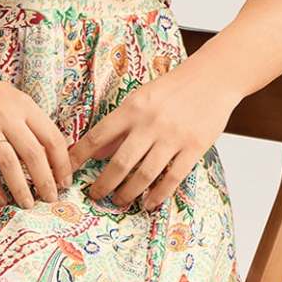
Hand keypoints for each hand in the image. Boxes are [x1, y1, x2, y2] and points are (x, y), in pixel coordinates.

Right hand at [0, 51, 71, 209]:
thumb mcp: (12, 98)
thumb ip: (29, 120)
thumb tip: (51, 150)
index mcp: (23, 105)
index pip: (52, 138)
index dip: (62, 163)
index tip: (65, 181)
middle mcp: (7, 116)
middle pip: (34, 154)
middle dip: (46, 181)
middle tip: (51, 199)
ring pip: (10, 164)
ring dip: (21, 188)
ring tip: (28, 204)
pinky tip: (0, 200)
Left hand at [68, 64, 234, 210]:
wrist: (213, 78)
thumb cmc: (173, 88)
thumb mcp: (140, 99)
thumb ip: (120, 125)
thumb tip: (97, 152)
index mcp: (132, 108)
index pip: (98, 136)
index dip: (79, 156)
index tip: (68, 171)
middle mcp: (150, 123)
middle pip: (120, 163)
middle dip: (103, 184)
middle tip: (95, 196)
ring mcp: (173, 137)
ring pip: (144, 175)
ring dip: (128, 193)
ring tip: (119, 201)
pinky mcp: (194, 147)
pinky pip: (172, 178)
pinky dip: (158, 194)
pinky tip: (149, 203)